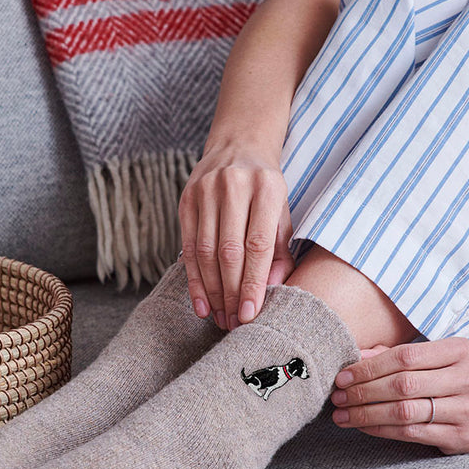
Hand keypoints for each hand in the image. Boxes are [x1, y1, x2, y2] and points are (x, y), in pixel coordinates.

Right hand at [178, 146, 294, 329]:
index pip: (257, 245)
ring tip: (220, 318)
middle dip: (230, 292)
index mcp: (266, 188)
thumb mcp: (282, 212)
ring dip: (212, 291)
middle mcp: (234, 186)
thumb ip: (280, 250)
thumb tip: (274, 290)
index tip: (250, 314)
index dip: (252, 283)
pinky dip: (194, 279)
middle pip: (229, 251)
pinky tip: (201, 303)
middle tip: (234, 323)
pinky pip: (188, 247)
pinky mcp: (186, 199)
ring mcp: (205, 191)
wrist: (237, 145)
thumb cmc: (265, 188)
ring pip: (206, 252)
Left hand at [330, 337, 468, 453]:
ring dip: (366, 414)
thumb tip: (355, 356)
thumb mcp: (440, 359)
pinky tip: (363, 426)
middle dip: (363, 391)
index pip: (405, 356)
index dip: (369, 367)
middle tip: (336, 397)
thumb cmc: (461, 380)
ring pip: (405, 411)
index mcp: (461, 351)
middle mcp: (468, 378)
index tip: (343, 376)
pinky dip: (381, 429)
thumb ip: (399, 355)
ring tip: (342, 414)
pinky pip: (412, 433)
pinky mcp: (462, 437)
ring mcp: (468, 410)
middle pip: (402, 384)